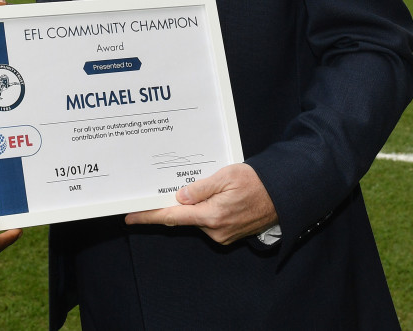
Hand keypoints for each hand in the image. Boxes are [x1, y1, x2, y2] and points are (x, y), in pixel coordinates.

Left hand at [124, 163, 277, 244]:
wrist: (282, 194)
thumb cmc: (256, 181)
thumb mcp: (226, 176)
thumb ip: (200, 188)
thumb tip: (179, 198)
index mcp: (212, 215)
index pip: (172, 217)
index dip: (149, 216)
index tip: (130, 217)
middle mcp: (215, 230)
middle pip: (181, 218)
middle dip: (170, 205)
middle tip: (159, 190)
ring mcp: (222, 235)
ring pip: (194, 219)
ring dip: (190, 206)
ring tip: (200, 187)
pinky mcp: (228, 235)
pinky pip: (207, 222)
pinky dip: (202, 211)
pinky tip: (210, 197)